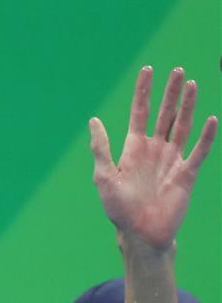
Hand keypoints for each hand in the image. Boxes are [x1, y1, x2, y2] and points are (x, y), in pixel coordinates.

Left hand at [90, 66, 216, 250]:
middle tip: (177, 70)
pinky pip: (199, 151)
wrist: (140, 233)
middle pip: (164, 114)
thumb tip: (93, 120)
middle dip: (169, 92)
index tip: (148, 70)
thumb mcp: (104, 176)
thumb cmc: (118, 208)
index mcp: (133, 148)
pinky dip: (206, 136)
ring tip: (192, 84)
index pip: (139, 112)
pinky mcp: (186, 174)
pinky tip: (211, 119)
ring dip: (187, 106)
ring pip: (182, 126)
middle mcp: (154, 150)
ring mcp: (171, 160)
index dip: (143, 92)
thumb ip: (101, 148)